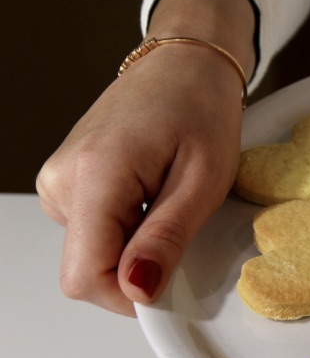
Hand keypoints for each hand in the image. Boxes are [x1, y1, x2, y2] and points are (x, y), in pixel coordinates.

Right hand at [37, 0, 254, 314]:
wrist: (185, 62)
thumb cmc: (200, 108)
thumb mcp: (203, 181)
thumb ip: (166, 239)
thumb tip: (138, 290)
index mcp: (95, 175)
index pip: (84, 275)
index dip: (128, 294)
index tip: (169, 280)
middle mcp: (62, 179)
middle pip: (86, 267)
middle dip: (137, 263)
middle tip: (180, 220)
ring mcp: (57, 179)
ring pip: (91, 251)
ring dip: (134, 242)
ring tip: (168, 195)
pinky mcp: (64, 180)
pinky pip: (92, 230)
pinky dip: (126, 225)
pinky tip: (150, 191)